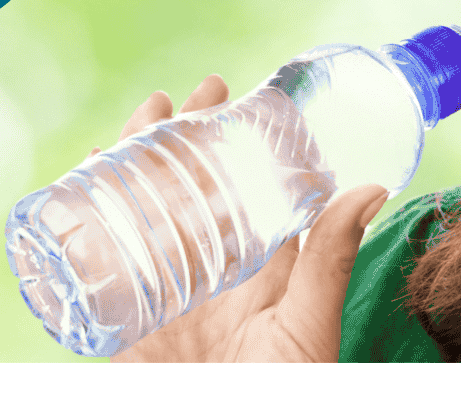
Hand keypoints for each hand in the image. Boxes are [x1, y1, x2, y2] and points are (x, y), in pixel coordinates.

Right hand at [104, 74, 388, 361]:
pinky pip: (100, 254)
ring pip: (147, 213)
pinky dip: (89, 211)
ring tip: (148, 113)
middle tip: (192, 92)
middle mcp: (211, 279)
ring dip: (141, 161)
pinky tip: (91, 170)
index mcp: (259, 281)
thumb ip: (329, 264)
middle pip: (194, 194)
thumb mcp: (307, 331)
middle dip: (189, 141)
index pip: (252, 199)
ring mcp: (164, 293)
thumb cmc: (275, 398)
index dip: (247, 150)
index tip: (243, 100)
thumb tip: (371, 186)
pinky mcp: (121, 316)